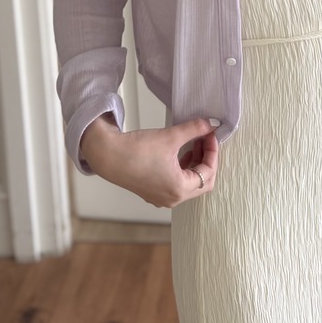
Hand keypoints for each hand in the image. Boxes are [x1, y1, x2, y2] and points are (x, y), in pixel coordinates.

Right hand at [80, 115, 219, 207]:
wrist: (108, 155)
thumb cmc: (137, 150)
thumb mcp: (171, 136)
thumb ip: (195, 129)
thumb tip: (212, 124)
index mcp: (179, 189)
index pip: (209, 173)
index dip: (213, 151)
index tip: (211, 134)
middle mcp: (172, 199)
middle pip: (202, 181)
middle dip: (206, 158)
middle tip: (205, 138)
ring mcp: (162, 197)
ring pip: (189, 182)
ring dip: (195, 162)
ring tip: (194, 141)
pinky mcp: (153, 191)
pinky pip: (177, 182)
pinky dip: (183, 167)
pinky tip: (180, 150)